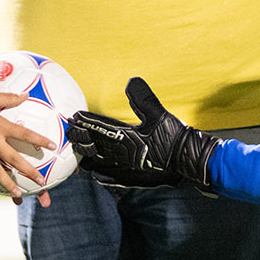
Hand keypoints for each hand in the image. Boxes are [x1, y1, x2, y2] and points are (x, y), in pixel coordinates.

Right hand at [0, 90, 50, 201]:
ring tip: (18, 193)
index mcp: (0, 126)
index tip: (53, 146)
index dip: (40, 140)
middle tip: (41, 181)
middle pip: (14, 160)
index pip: (25, 134)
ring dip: (8, 183)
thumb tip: (25, 95)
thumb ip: (8, 98)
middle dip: (29, 171)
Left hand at [67, 77, 215, 191]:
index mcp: (128, 139)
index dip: (86, 123)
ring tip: (78, 151)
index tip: (75, 117)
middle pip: (96, 146)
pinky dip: (102, 174)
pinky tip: (96, 173)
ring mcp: (129, 168)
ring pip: (101, 163)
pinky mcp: (136, 177)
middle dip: (81, 138)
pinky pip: (113, 177)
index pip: (101, 129)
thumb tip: (131, 82)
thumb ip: (143, 98)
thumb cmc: (175, 137)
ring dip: (88, 156)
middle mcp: (124, 155)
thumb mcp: (159, 114)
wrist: (189, 161)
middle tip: (70, 131)